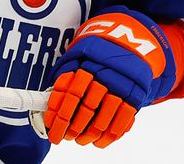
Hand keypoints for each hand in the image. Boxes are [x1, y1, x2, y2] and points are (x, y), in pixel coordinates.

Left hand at [40, 6, 175, 146]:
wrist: (131, 42)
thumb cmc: (96, 54)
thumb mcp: (78, 55)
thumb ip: (65, 75)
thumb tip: (48, 102)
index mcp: (87, 63)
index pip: (71, 93)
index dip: (60, 113)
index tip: (52, 127)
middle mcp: (104, 75)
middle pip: (87, 107)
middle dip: (73, 127)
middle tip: (63, 137)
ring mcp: (121, 86)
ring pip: (105, 116)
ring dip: (90, 133)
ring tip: (79, 140)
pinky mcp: (135, 95)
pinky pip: (122, 120)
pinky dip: (110, 135)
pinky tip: (99, 141)